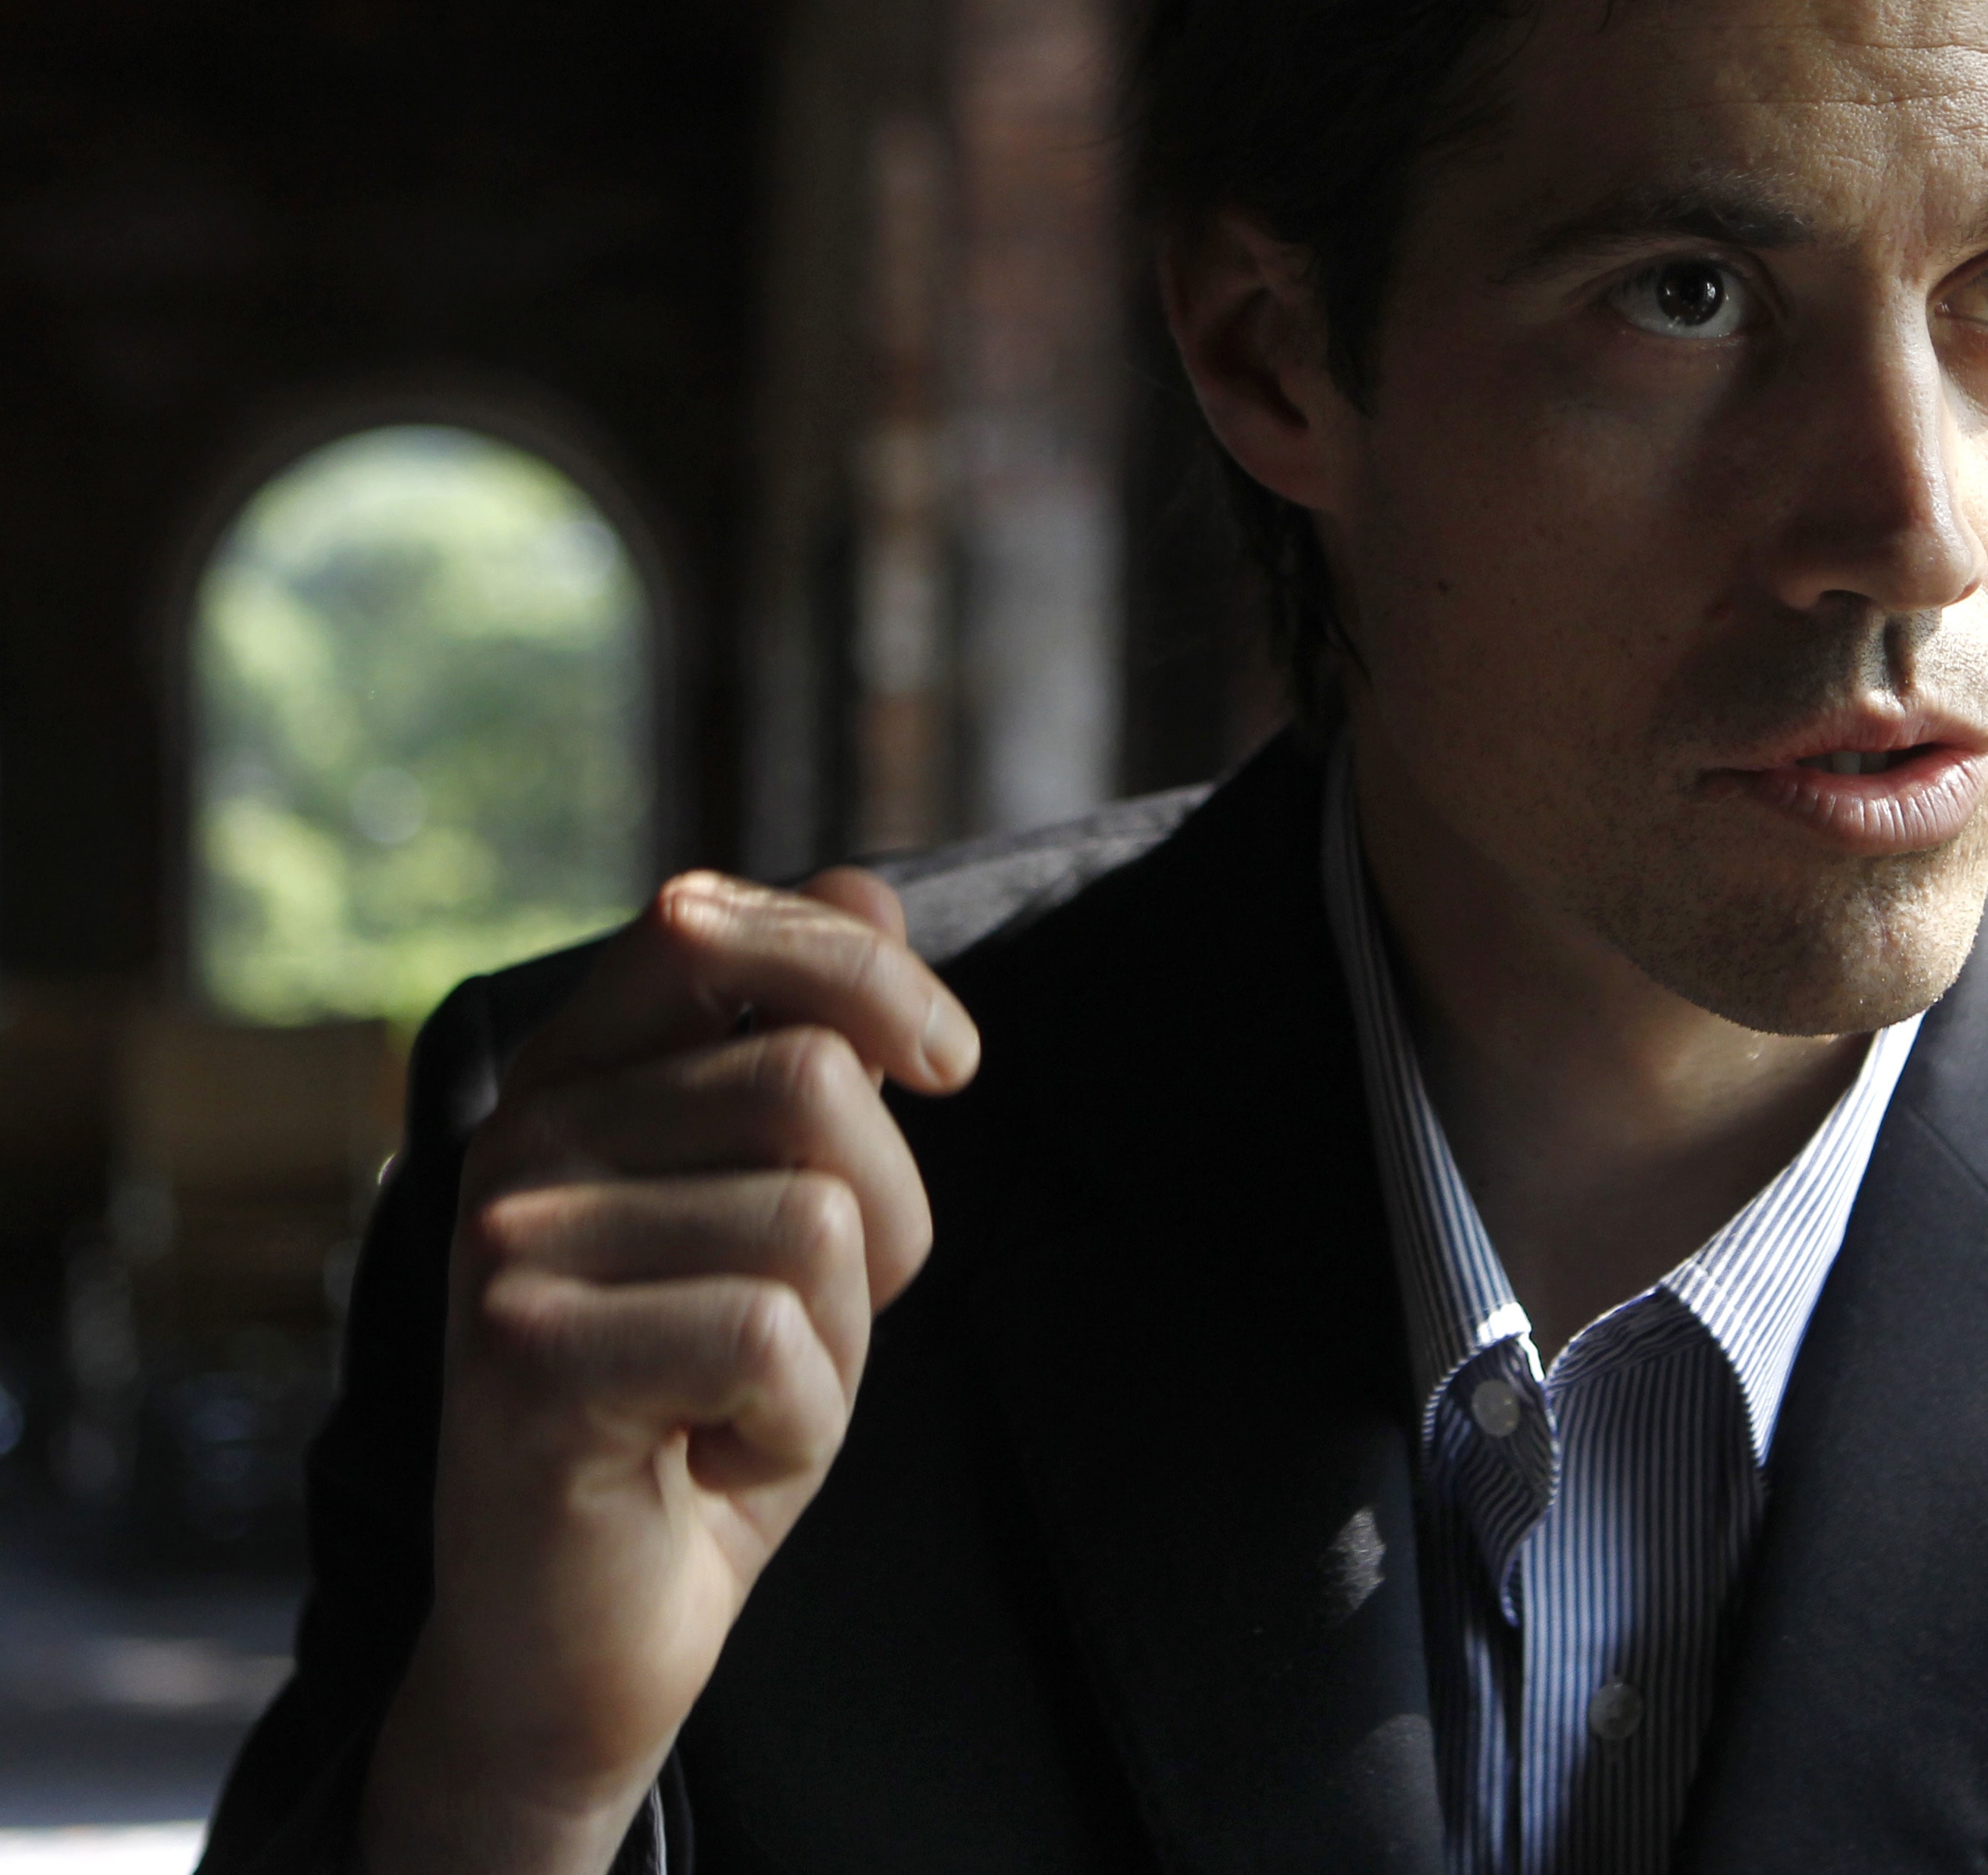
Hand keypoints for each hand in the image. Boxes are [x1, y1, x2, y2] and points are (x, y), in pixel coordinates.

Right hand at [359, 868, 978, 1874]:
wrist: (588, 1636)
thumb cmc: (701, 1406)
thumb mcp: (779, 1208)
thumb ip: (803, 1048)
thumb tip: (866, 879)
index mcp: (570, 1073)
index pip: (718, 922)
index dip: (869, 972)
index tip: (949, 1065)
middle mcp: (519, 1135)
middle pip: (812, 1078)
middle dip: (883, 1219)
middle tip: (799, 1327)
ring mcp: (509, 1241)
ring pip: (815, 1217)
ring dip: (836, 1340)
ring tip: (734, 1396)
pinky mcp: (529, 1354)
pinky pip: (776, 1338)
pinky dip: (796, 1424)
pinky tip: (708, 1457)